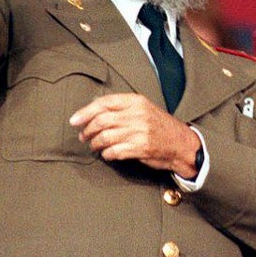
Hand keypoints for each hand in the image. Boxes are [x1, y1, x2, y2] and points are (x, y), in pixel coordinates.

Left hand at [69, 93, 200, 178]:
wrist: (181, 143)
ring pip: (105, 137)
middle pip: (101, 121)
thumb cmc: (159, 126)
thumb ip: (121, 107)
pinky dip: (107, 154)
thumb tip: (93, 107)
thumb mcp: (143, 109)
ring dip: (95, 144)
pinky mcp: (141, 148)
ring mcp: (139, 131)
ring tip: (95, 146)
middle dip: (88, 130)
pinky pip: (114, 151)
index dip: (85, 112)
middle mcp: (137, 114)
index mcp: (136, 101)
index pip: (104, 103)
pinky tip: (108, 154)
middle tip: (84, 136)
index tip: (74, 120)